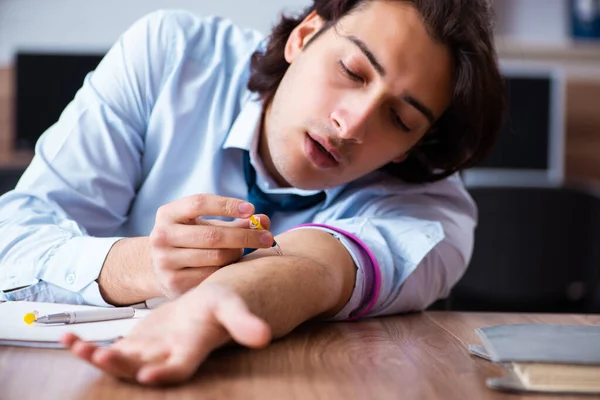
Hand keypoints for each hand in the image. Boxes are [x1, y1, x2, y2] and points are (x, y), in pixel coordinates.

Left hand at [60, 282, 270, 384]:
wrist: (207, 306)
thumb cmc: (225, 304)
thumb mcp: (232, 307)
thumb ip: (244, 323)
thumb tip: (265, 335)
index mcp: (191, 349)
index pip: (178, 369)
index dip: (164, 375)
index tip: (146, 376)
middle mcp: (167, 356)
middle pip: (140, 368)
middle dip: (118, 365)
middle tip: (100, 354)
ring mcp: (148, 351)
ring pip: (118, 361)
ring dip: (96, 355)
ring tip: (75, 344)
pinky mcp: (135, 344)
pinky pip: (107, 348)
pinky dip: (86, 344)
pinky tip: (67, 336)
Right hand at [149, 194, 272, 297]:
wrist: (160, 268)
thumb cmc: (191, 240)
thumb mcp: (205, 224)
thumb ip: (234, 221)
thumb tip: (264, 220)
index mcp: (167, 214)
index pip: (199, 203)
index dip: (227, 205)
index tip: (252, 210)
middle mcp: (160, 236)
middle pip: (212, 234)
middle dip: (245, 236)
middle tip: (267, 237)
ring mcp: (165, 261)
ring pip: (216, 256)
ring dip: (237, 253)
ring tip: (243, 251)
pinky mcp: (173, 282)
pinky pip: (212, 275)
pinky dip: (228, 270)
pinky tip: (233, 267)